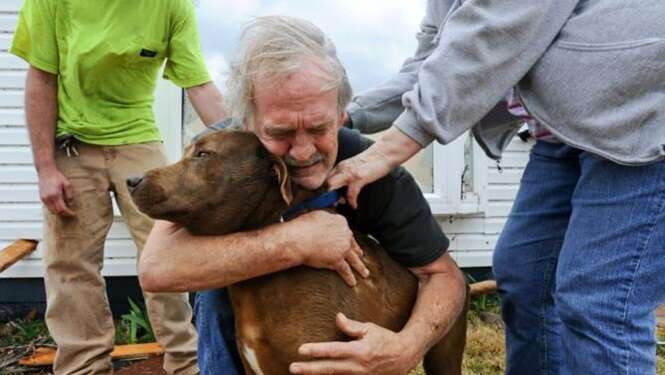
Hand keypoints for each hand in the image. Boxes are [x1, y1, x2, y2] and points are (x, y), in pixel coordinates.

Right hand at [38, 167, 74, 216]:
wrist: (46, 172)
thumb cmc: (58, 177)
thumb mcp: (67, 184)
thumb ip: (69, 195)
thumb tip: (70, 204)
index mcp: (55, 195)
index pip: (62, 209)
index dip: (68, 213)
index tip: (73, 214)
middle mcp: (48, 198)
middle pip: (57, 212)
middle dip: (64, 214)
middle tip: (70, 213)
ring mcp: (44, 198)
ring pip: (52, 210)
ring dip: (59, 212)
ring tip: (66, 210)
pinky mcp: (42, 198)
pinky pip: (48, 207)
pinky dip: (54, 208)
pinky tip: (59, 205)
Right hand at [285, 210, 368, 286]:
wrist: (298, 239)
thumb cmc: (303, 226)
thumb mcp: (317, 216)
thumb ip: (327, 218)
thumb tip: (328, 219)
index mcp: (340, 222)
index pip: (347, 231)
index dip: (348, 238)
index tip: (350, 242)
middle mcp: (345, 235)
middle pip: (352, 245)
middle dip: (357, 251)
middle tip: (360, 256)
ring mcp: (343, 248)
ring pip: (354, 259)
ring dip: (360, 267)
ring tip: (365, 273)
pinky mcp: (337, 260)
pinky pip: (346, 271)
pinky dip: (350, 278)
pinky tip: (352, 283)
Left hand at [290, 313, 419, 374]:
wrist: (404, 356)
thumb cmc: (385, 339)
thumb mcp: (370, 328)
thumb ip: (351, 326)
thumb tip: (337, 317)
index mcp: (359, 351)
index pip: (333, 351)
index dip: (317, 350)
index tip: (301, 350)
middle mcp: (357, 367)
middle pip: (329, 368)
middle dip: (309, 369)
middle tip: (293, 367)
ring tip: (300, 373)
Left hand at [327, 127, 420, 208]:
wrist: (383, 153)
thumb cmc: (371, 162)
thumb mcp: (354, 167)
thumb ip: (346, 176)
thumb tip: (342, 192)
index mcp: (340, 167)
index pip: (324, 179)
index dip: (322, 191)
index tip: (324, 200)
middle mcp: (341, 169)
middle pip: (324, 183)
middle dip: (322, 195)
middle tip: (328, 204)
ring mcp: (349, 173)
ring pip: (331, 186)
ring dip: (334, 198)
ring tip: (340, 204)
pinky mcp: (359, 177)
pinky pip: (350, 194)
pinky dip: (351, 202)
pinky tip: (354, 205)